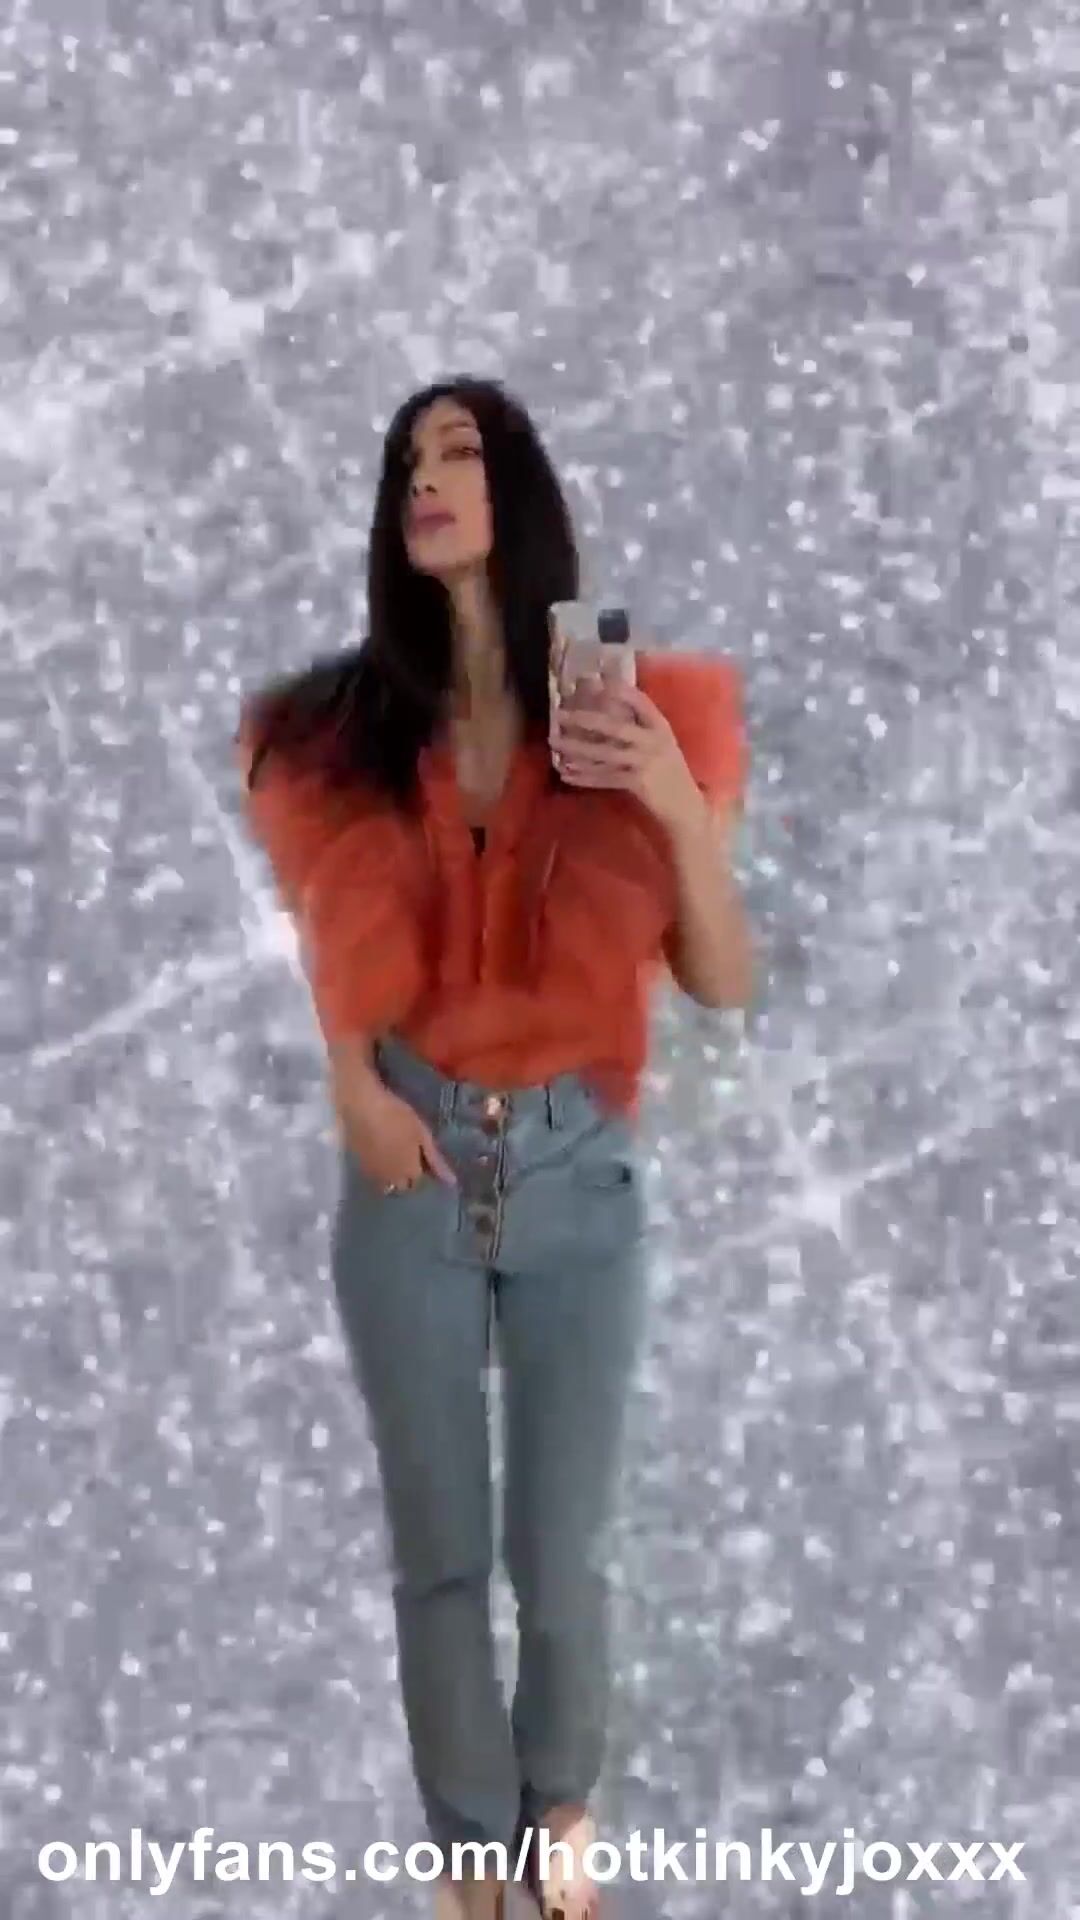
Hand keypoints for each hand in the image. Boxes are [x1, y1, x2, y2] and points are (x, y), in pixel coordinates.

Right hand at [333, 1065, 456, 1193]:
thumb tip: (450, 1182)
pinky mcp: (358, 1164)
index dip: (422, 1172)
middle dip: (407, 1178)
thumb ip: (435, 1160)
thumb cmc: (397, 1116)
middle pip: (402, 1187)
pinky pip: (372, 1174)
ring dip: (391, 1176)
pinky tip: (378, 1153)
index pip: (418, 1184)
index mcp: (410, 1171)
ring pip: (385, 1183)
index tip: (422, 1161)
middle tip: (409, 1159)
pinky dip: (377, 1168)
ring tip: (393, 1157)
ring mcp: (373, 1173)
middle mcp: (391, 1178)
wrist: (361, 1106)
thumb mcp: (422, 1134)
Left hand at [552, 684, 704, 834]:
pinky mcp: (638, 783)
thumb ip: (641, 730)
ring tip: (554, 743)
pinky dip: (584, 776)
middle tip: (560, 715)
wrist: (686, 808)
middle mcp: (654, 741)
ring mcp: (646, 762)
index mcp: (661, 728)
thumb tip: (606, 715)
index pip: (640, 702)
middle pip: (615, 726)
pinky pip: (604, 778)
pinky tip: (567, 774)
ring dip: (576, 748)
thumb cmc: (670, 774)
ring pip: (604, 753)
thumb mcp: (662, 746)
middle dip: (585, 719)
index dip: (618, 691)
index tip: (594, 682)